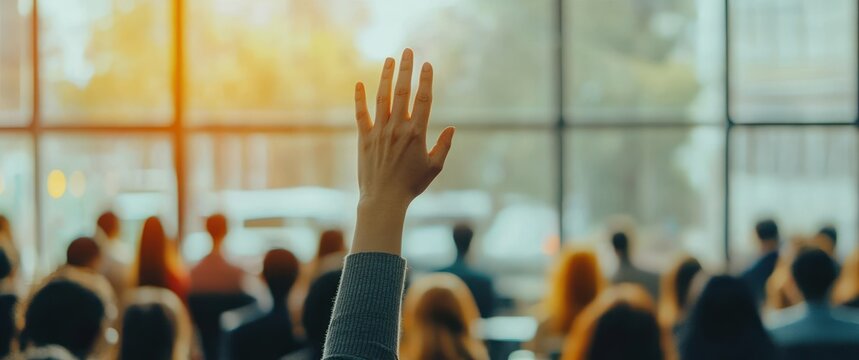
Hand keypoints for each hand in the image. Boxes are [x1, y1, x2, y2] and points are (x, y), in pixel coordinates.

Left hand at [351, 48, 454, 253]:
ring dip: (386, 76)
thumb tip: (452, 129)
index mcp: (416, 133)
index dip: (426, 80)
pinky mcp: (364, 138)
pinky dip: (360, 98)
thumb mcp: (434, 167)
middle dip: (405, 69)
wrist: (384, 200)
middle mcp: (397, 128)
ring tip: (389, 60)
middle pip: (402, 92)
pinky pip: (361, 114)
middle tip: (407, 51)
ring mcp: (379, 131)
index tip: (427, 64)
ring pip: (382, 98)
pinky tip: (360, 84)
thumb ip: (444, 146)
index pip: (423, 100)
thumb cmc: (412, 185)